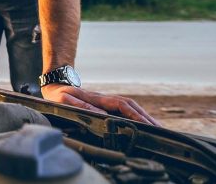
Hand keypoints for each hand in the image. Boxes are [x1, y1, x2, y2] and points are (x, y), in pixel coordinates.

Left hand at [41, 84, 161, 126]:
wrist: (55, 86)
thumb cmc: (58, 95)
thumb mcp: (65, 100)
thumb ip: (80, 105)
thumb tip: (100, 114)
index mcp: (97, 98)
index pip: (121, 105)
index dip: (134, 114)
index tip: (146, 124)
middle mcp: (105, 99)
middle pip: (131, 106)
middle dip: (146, 117)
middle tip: (160, 130)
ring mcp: (106, 102)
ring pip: (130, 108)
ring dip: (144, 117)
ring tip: (158, 129)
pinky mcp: (106, 106)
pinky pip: (125, 111)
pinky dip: (137, 116)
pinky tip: (144, 125)